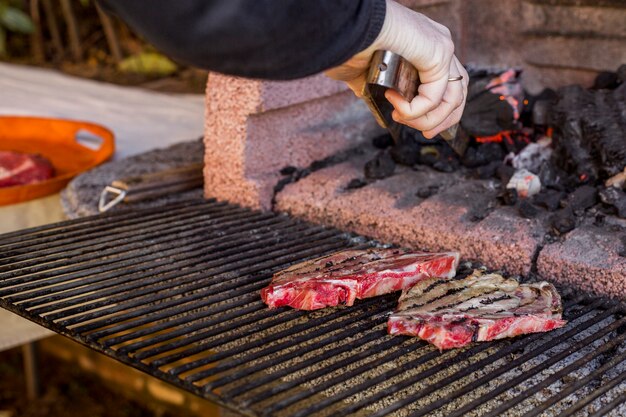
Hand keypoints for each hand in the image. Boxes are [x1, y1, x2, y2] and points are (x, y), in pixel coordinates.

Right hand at [325, 0, 467, 138]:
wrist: (345, 28)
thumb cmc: (349, 45)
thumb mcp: (368, 74)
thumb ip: (380, 87)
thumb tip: (382, 102)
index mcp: (425, 46)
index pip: (449, 84)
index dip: (440, 112)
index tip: (424, 130)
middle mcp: (438, 43)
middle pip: (459, 92)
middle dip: (443, 120)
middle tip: (425, 134)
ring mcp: (441, 46)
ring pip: (453, 98)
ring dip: (428, 119)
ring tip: (401, 118)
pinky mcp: (439, 51)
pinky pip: (436, 95)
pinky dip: (416, 110)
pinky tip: (396, 106)